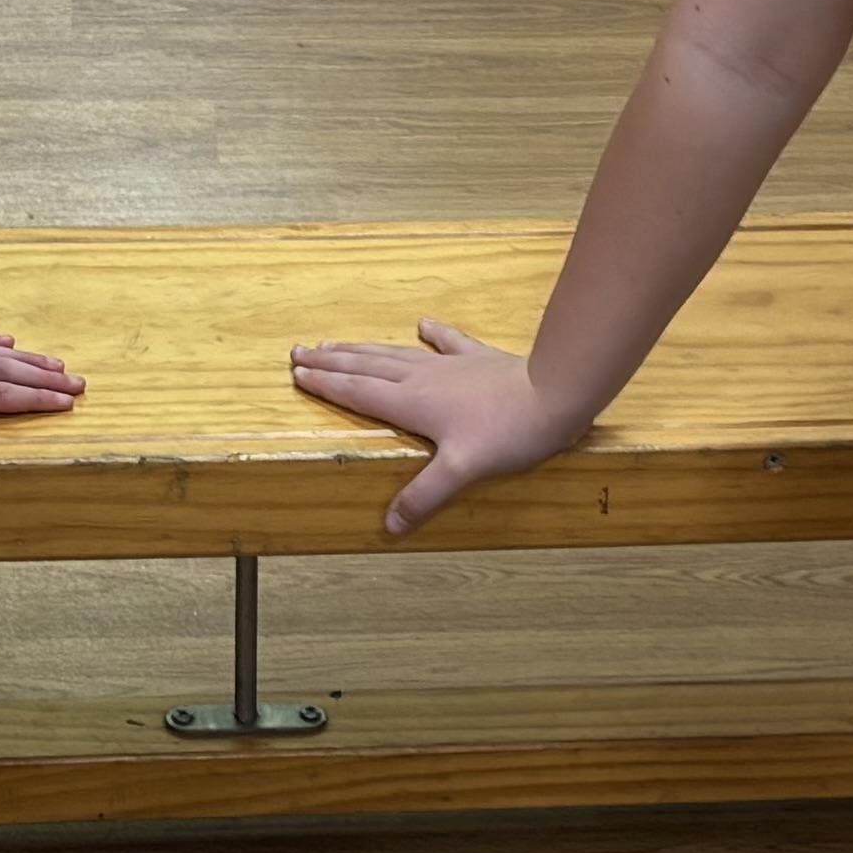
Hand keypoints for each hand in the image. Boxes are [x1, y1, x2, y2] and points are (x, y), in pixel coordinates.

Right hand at [287, 318, 577, 533]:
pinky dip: (432, 335)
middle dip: (331, 362)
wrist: (555, 393)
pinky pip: (448, 342)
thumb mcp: (462, 471)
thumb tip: (389, 526)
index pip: (357, 391)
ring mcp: (450, 365)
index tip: (297, 373)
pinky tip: (423, 325)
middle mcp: (423, 378)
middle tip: (300, 352)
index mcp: (412, 404)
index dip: (325, 383)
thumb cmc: (508, 433)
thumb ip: (424, 497)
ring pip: (395, 354)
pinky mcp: (478, 359)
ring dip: (363, 349)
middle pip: (367, 367)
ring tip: (336, 343)